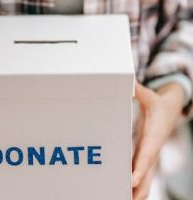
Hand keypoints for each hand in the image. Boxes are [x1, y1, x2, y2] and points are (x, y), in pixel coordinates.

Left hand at [132, 81, 183, 199]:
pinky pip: (143, 176)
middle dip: (138, 189)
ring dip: (137, 192)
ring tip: (121, 199)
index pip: (146, 154)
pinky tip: (127, 196)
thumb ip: (139, 91)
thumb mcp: (151, 97)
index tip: (132, 180)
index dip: (140, 168)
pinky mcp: (147, 158)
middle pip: (146, 173)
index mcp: (153, 136)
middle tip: (126, 199)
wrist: (171, 111)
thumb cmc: (159, 105)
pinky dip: (138, 188)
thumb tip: (130, 80)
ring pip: (147, 179)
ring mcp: (150, 156)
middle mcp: (152, 150)